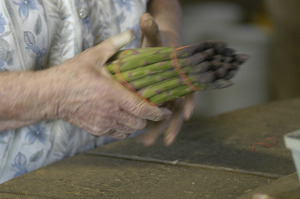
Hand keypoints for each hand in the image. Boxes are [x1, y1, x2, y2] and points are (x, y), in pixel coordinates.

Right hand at [51, 31, 171, 137]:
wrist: (50, 95)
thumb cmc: (71, 75)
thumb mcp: (93, 56)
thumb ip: (114, 44)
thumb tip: (130, 32)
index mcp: (113, 95)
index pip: (143, 110)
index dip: (158, 113)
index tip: (166, 111)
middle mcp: (110, 113)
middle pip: (139, 123)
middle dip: (148, 118)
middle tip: (150, 108)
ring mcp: (103, 124)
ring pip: (129, 130)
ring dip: (136, 123)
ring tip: (137, 114)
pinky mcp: (96, 130)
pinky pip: (117, 134)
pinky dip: (124, 129)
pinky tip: (122, 119)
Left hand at [137, 13, 196, 145]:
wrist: (157, 49)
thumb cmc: (160, 44)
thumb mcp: (156, 38)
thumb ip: (151, 30)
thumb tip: (145, 17)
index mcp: (180, 78)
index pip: (189, 92)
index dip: (189, 103)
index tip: (187, 114)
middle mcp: (176, 90)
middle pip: (177, 111)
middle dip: (172, 126)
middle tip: (167, 140)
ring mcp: (166, 97)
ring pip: (164, 117)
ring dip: (157, 131)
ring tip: (146, 143)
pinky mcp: (156, 101)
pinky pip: (153, 115)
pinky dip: (147, 124)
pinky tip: (137, 135)